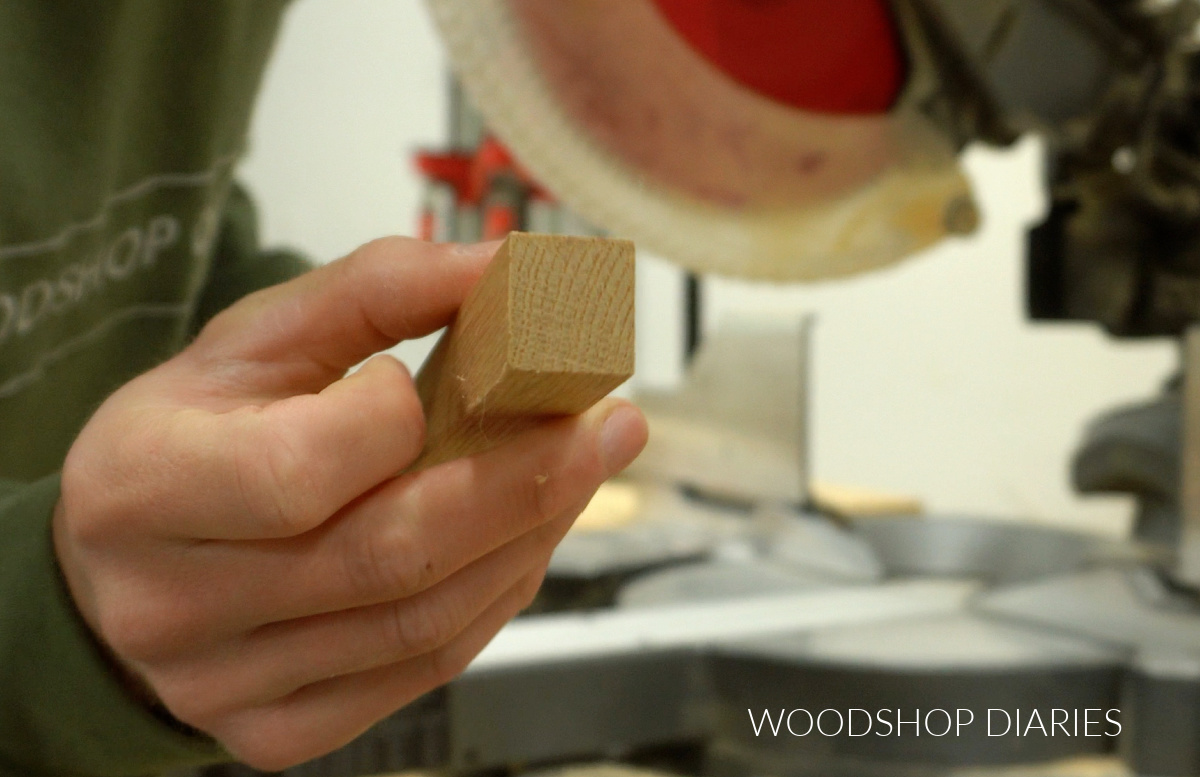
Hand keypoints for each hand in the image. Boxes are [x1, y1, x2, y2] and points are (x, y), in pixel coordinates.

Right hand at [51, 237, 646, 769]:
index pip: (301, 469)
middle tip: (610, 426)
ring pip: (424, 624)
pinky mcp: (278, 731)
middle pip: (390, 556)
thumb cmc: (191, 436)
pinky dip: (494, 599)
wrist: (125, 567)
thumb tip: (500, 265)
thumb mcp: (256, 340)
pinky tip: (528, 540)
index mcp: (142, 488)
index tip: (443, 374)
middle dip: (523, 484)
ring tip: (584, 471)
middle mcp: (174, 606)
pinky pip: (423, 671)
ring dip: (528, 540)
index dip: (395, 419)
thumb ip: (373, 291)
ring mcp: (226, 686)